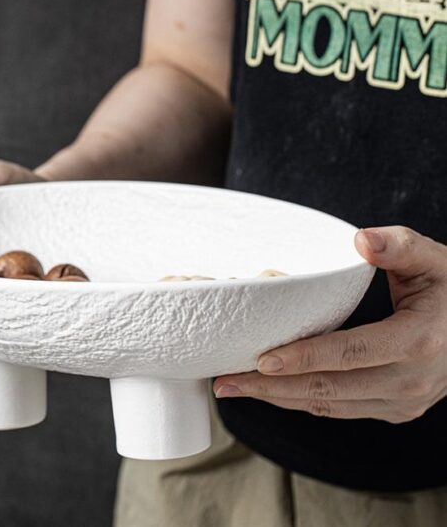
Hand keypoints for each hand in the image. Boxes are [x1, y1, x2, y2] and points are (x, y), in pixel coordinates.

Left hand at [214, 226, 446, 422]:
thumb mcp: (435, 259)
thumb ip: (399, 246)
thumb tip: (361, 240)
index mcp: (418, 342)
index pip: (349, 353)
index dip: (303, 357)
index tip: (260, 359)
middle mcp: (411, 381)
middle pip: (330, 389)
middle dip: (272, 388)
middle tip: (225, 381)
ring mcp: (404, 402)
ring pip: (331, 407)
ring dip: (279, 400)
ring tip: (235, 388)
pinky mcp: (396, 409)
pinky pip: (341, 410)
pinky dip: (303, 402)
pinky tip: (272, 391)